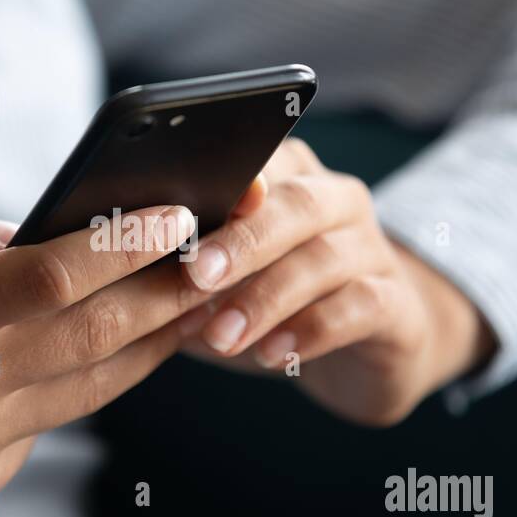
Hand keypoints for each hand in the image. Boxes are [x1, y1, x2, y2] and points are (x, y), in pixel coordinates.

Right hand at [0, 197, 206, 516]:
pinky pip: (50, 422)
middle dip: (167, 293)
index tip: (176, 214)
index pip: (51, 276)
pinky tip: (112, 350)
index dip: (123, 244)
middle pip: (94, 334)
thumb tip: (27, 231)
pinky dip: (85, 381)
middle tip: (217, 258)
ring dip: (152, 342)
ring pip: (92, 385)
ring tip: (195, 304)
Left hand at [177, 138, 495, 425]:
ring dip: (266, 298)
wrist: (375, 351)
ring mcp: (373, 250)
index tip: (179, 212)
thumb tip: (119, 276)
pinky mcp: (397, 305)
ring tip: (222, 335)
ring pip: (323, 258)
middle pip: (295, 204)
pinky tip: (274, 354)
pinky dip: (312, 330)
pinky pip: (359, 307)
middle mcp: (337, 202)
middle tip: (195, 274)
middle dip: (241, 240)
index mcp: (290, 178)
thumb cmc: (280, 305)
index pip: (259, 162)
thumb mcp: (228, 285)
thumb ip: (186, 272)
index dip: (223, 183)